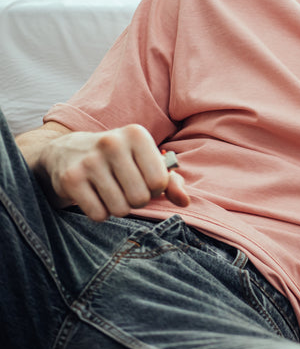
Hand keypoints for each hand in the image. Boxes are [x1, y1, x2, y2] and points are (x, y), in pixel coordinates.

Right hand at [37, 124, 189, 220]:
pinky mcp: (70, 179)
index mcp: (136, 134)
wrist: (65, 152)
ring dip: (118, 208)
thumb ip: (170, 181)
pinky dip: (100, 212)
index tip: (144, 181)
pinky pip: (98, 214)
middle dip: (137, 200)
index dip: (155, 189)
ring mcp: (89, 161)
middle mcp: (112, 143)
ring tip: (111, 192)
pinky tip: (94, 196)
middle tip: (126, 189)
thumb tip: (184, 201)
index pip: (160, 181)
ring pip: (120, 209)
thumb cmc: (118, 159)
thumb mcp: (146, 160)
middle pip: (140, 197)